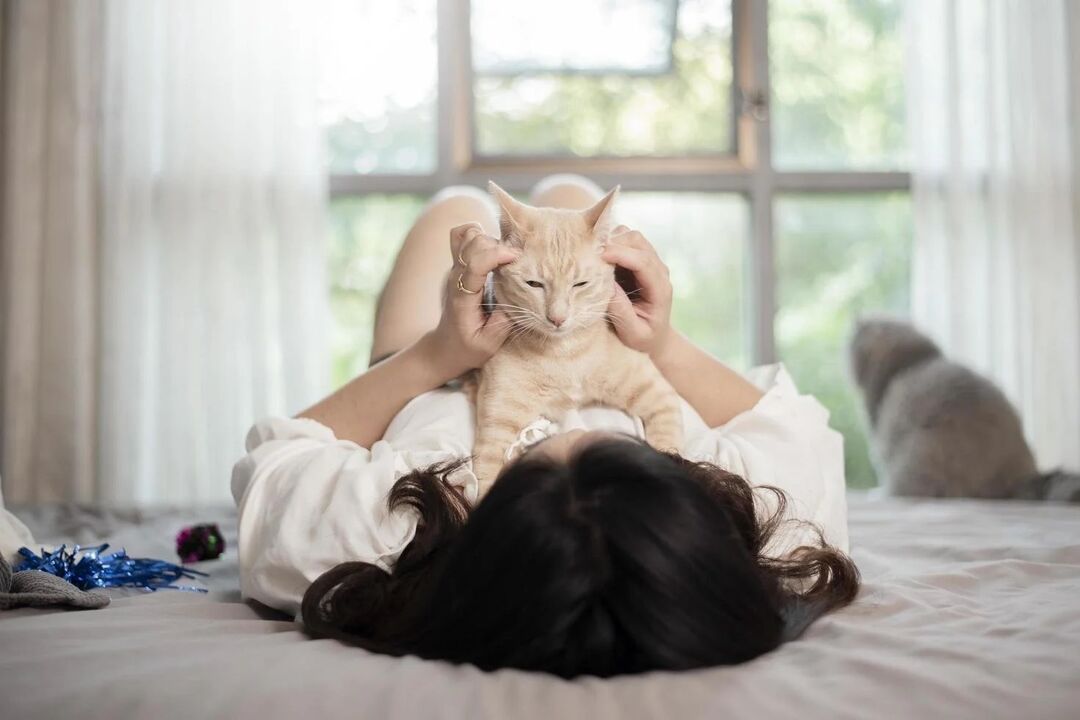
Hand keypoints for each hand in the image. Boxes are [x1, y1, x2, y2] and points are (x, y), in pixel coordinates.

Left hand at [419, 223, 519, 380]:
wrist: (445, 347)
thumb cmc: (468, 348)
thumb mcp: (489, 344)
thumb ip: (504, 320)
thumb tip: (520, 295)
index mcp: (462, 297)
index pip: (475, 264)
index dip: (497, 254)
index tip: (517, 258)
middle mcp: (455, 277)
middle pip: (473, 242)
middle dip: (498, 245)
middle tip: (516, 262)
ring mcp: (454, 269)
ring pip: (467, 235)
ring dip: (490, 239)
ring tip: (505, 257)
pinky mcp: (458, 265)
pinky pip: (463, 237)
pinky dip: (479, 234)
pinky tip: (492, 248)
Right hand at [601, 226, 674, 358]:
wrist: (655, 337)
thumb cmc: (643, 339)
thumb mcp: (633, 333)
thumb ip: (621, 311)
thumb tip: (606, 286)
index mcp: (660, 288)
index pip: (643, 262)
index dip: (621, 254)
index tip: (598, 255)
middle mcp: (658, 270)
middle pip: (637, 241)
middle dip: (613, 242)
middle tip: (588, 253)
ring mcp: (650, 262)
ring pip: (630, 237)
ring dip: (611, 241)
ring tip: (591, 255)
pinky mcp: (639, 260)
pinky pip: (624, 242)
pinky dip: (610, 244)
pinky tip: (597, 257)